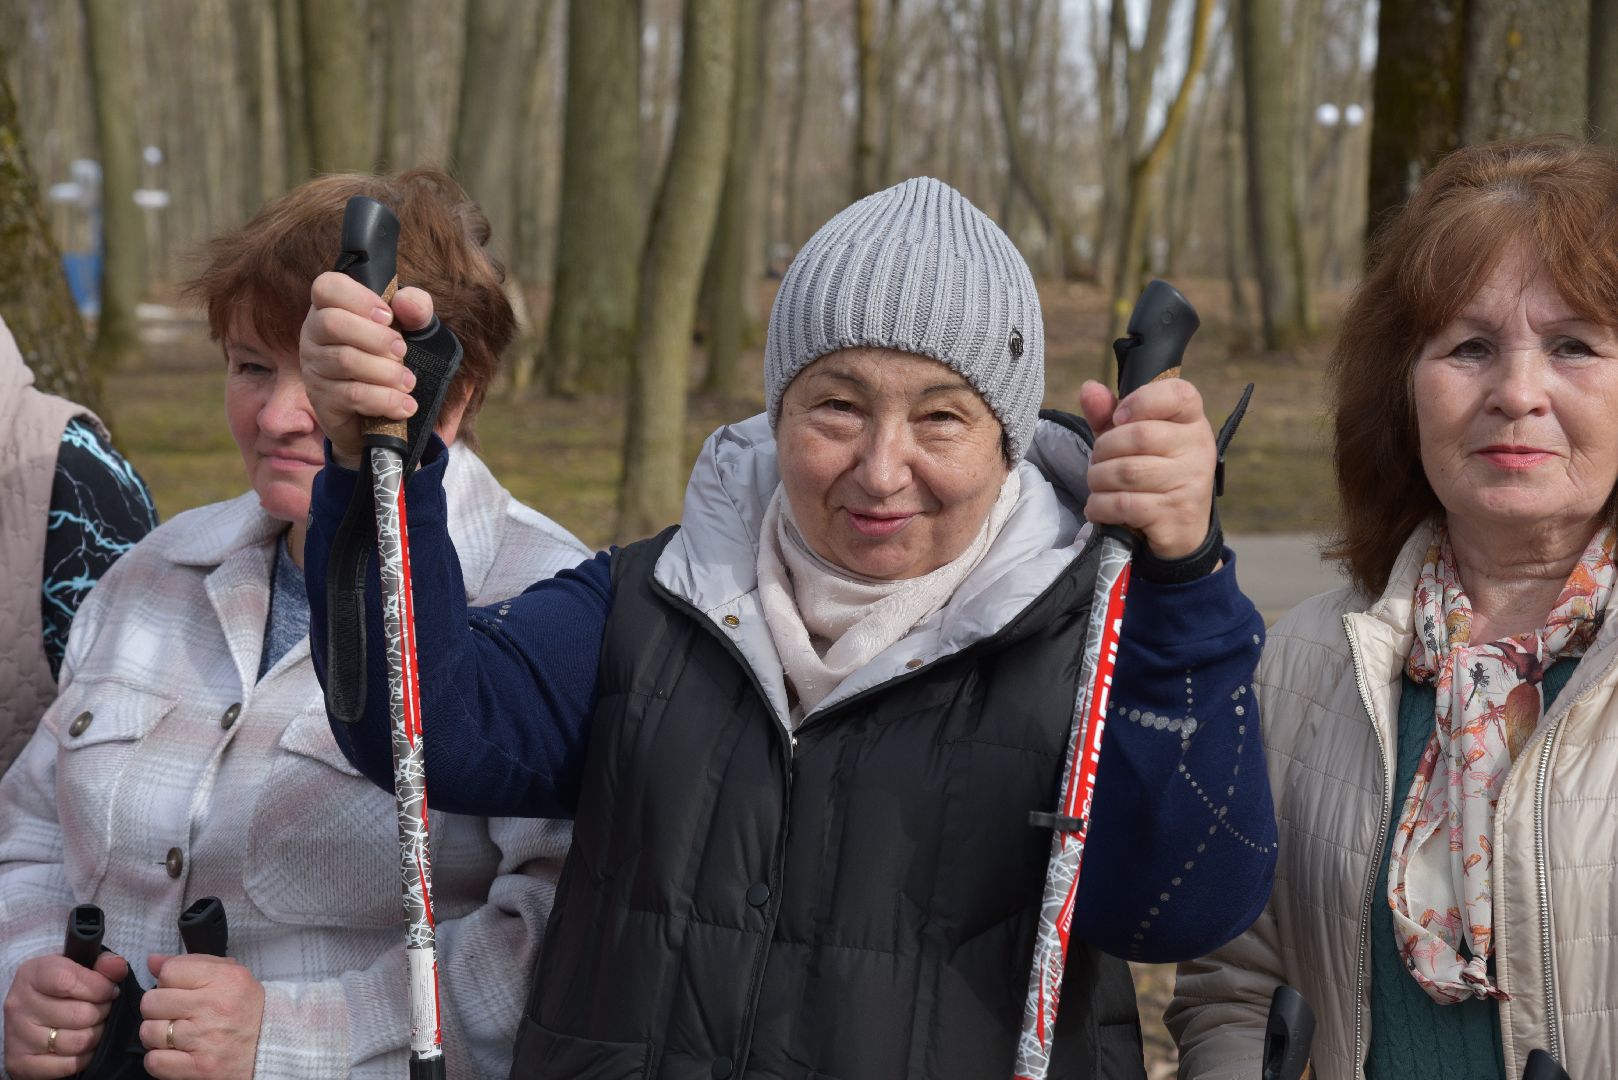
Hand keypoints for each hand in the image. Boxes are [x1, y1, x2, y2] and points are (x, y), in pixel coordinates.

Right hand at [3, 951, 127, 1078]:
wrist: (30, 1014)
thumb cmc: (60, 988)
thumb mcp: (78, 966)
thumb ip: (102, 964)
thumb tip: (118, 967)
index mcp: (32, 975)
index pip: (68, 980)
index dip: (99, 987)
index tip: (109, 990)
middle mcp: (19, 1006)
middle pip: (80, 1014)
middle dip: (102, 1012)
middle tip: (102, 1010)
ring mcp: (17, 1036)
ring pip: (78, 1041)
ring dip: (95, 1034)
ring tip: (94, 1026)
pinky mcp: (21, 1063)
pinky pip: (68, 1065)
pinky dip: (84, 1057)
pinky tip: (83, 1045)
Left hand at [139, 954, 263, 1079]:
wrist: (272, 1047)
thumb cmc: (247, 1010)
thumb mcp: (231, 976)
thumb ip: (193, 964)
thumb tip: (153, 961)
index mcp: (224, 979)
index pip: (169, 971)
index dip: (168, 981)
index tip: (178, 990)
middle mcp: (214, 1007)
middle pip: (152, 1002)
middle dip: (158, 1008)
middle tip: (175, 1013)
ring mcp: (205, 1039)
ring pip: (149, 1032)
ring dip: (157, 1035)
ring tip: (175, 1034)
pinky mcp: (199, 1067)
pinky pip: (154, 1061)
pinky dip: (159, 1059)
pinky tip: (175, 1053)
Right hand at [299, 271, 434, 468]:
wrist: (383, 411)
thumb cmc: (390, 356)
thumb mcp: (411, 328)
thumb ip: (415, 309)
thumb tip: (406, 302)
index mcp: (330, 308)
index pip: (327, 287)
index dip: (359, 298)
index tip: (388, 317)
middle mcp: (314, 334)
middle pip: (333, 323)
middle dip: (376, 337)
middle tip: (402, 351)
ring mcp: (314, 368)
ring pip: (345, 361)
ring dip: (386, 372)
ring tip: (408, 381)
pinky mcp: (322, 400)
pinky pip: (352, 395)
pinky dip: (385, 400)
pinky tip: (405, 405)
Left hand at [1079, 377, 1217, 559]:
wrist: (1180, 530)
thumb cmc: (1152, 474)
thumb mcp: (1130, 440)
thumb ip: (1108, 413)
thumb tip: (1089, 389)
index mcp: (1192, 421)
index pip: (1178, 394)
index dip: (1141, 400)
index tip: (1118, 418)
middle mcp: (1198, 448)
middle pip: (1139, 436)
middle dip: (1103, 449)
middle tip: (1099, 461)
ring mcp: (1190, 482)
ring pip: (1127, 472)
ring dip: (1098, 479)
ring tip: (1098, 484)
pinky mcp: (1174, 514)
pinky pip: (1124, 504)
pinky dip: (1100, 506)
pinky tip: (1098, 507)